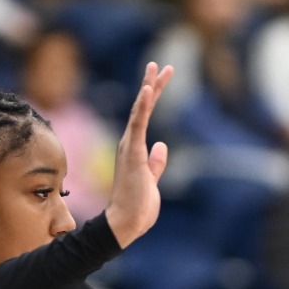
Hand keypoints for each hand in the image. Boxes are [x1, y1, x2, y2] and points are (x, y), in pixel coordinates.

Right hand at [104, 64, 174, 249]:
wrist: (126, 223)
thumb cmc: (137, 206)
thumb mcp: (151, 179)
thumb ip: (156, 163)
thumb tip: (161, 146)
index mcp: (135, 149)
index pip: (145, 116)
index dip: (153, 96)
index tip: (162, 78)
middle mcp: (130, 143)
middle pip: (142, 108)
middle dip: (151, 85)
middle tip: (159, 65)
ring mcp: (130, 147)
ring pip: (140, 111)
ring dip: (148, 89)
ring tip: (155, 68)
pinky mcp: (133, 153)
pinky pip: (138, 124)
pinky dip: (143, 106)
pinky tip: (148, 90)